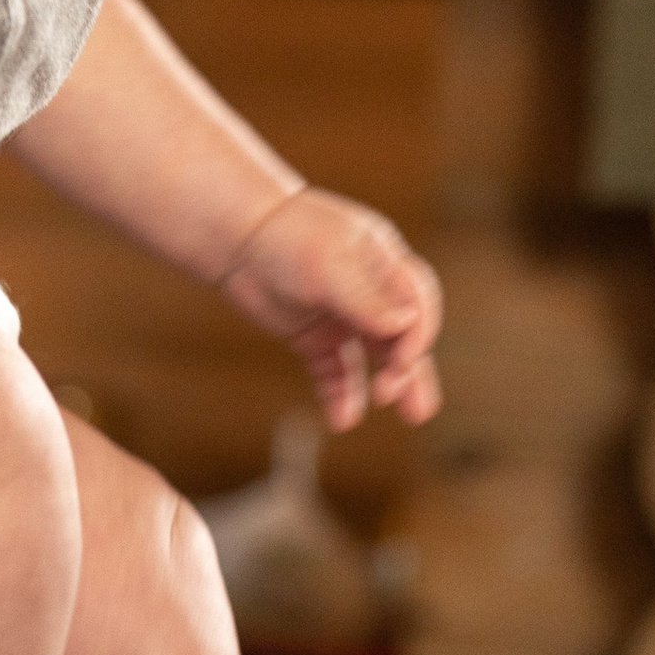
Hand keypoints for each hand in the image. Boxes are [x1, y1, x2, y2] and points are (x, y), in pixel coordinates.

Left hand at [218, 187, 442, 430]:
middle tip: (406, 403)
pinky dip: (341, 394)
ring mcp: (343, 316)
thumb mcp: (329, 265)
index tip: (403, 363)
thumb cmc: (286, 236)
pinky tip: (342, 419)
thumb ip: (366, 298)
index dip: (418, 336)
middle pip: (403, 336)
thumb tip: (406, 324)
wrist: (235, 236)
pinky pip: (336, 371)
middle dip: (410, 369)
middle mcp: (371, 292)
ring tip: (410, 417)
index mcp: (385, 263)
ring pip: (377, 358)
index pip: (418, 303)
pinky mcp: (315, 337)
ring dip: (390, 384)